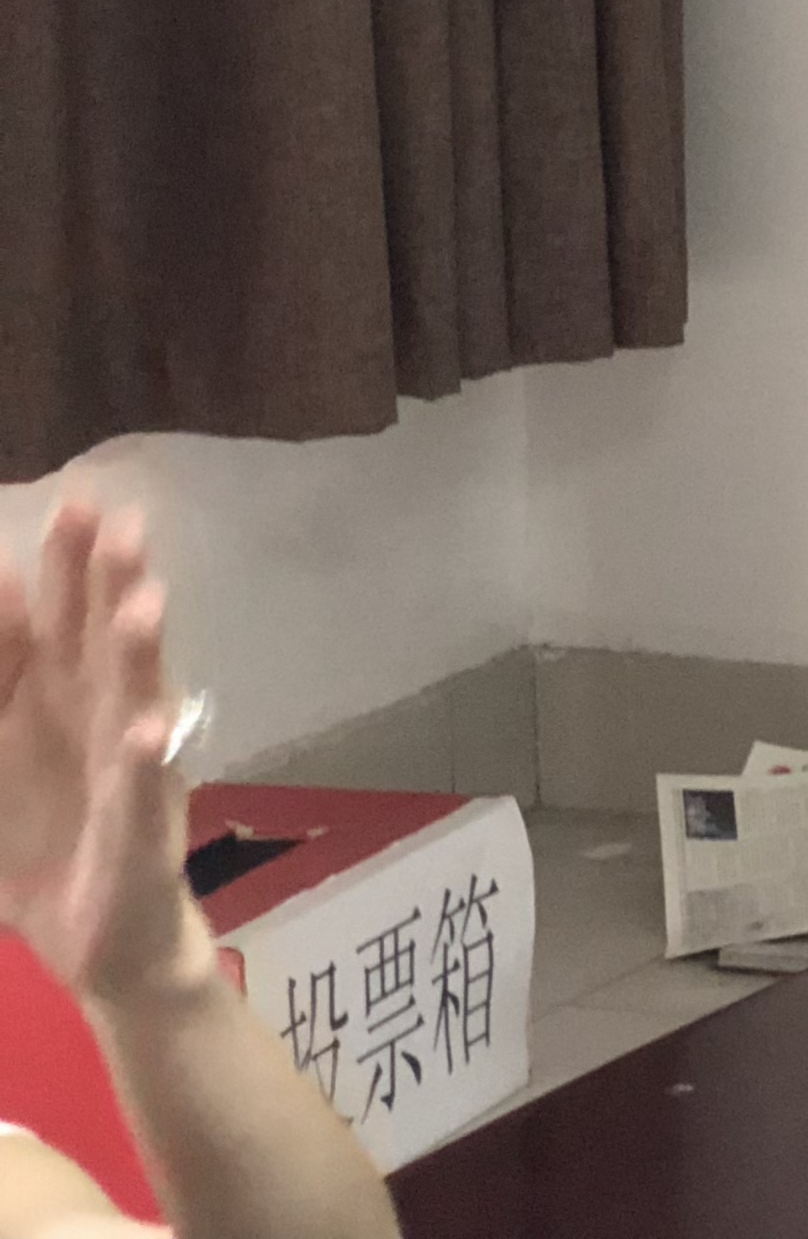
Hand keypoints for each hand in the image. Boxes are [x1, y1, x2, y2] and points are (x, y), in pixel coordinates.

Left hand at [0, 503, 204, 1008]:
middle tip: (112, 516)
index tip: (60, 510)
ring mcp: (128, 771)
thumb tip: (0, 600)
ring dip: (137, 656)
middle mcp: (99, 722)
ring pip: (133, 700)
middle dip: (103, 582)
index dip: (54, 575)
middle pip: (100, 641)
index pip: (52, 628)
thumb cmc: (44, 851)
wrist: (105, 945)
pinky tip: (145, 731)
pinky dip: (144, 758)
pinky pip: (141, 789)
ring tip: (141, 606)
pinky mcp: (139, 829)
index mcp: (57, 707)